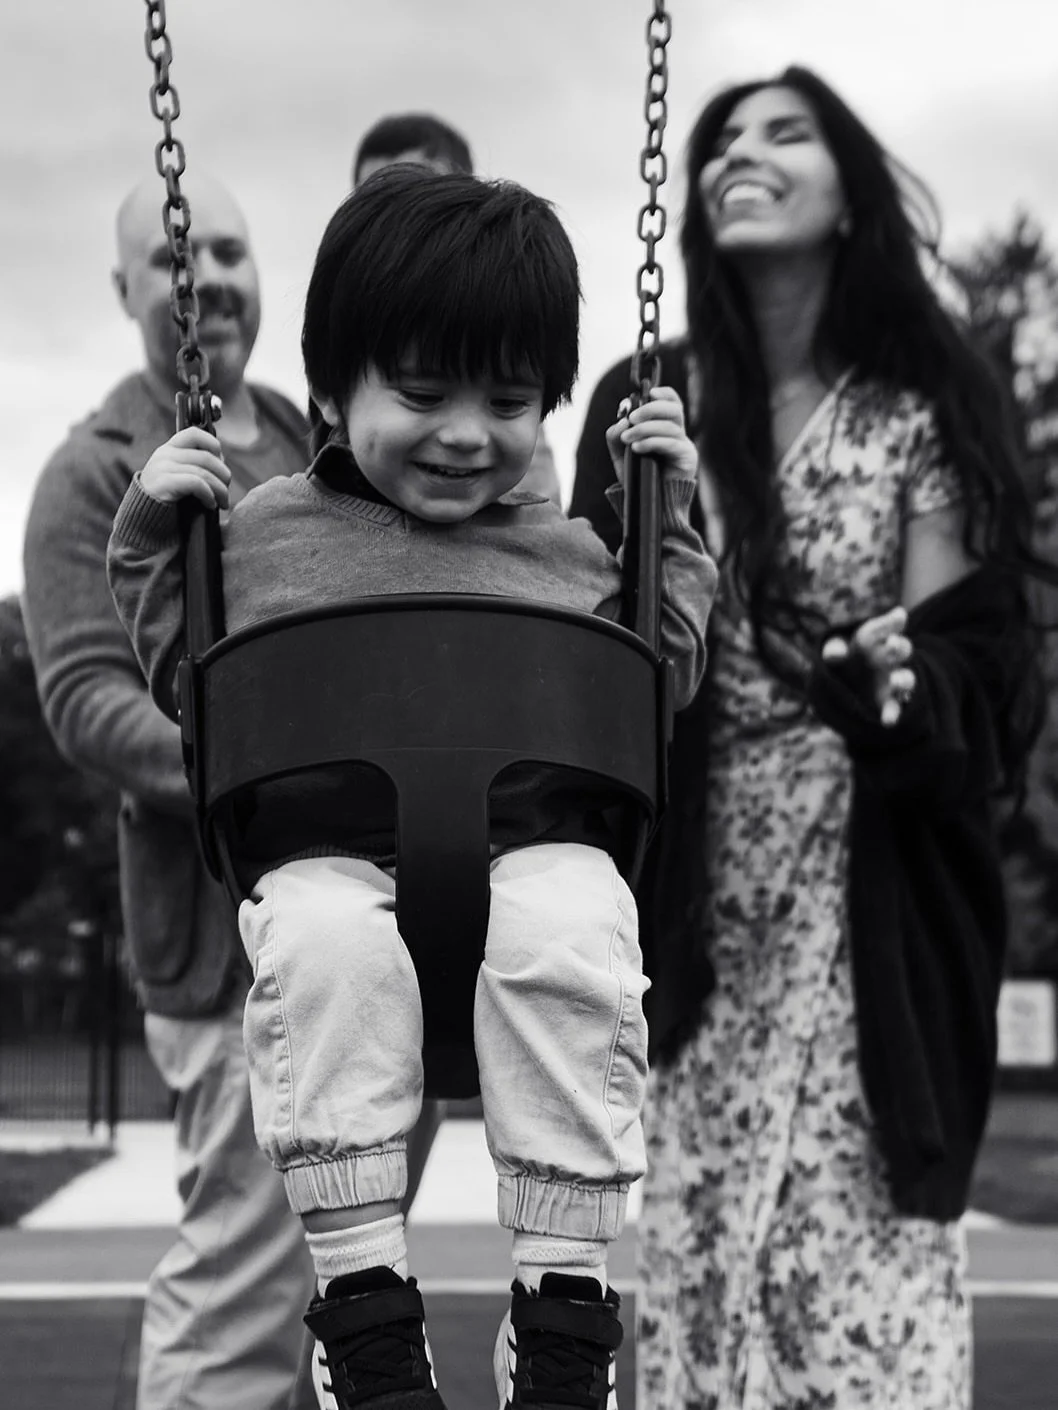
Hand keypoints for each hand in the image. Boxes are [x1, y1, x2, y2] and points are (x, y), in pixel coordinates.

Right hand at [139, 427, 230, 509]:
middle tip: (226, 490)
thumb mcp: (178, 474)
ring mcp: (163, 467)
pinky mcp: (165, 482)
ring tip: (223, 502)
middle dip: (223, 475)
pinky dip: (209, 494)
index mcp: (169, 448)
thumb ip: (193, 464)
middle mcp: (165, 454)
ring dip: (220, 489)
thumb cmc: (166, 498)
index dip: (213, 445)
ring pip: (204, 472)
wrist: (143, 518)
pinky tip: (210, 504)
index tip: (222, 462)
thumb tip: (222, 461)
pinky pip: (196, 483)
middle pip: (206, 457)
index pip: (194, 434)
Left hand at [605, 386, 697, 482]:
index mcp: (665, 427)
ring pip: (670, 426)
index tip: (648, 393)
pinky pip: (671, 443)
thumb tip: (621, 421)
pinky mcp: (687, 458)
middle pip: (673, 409)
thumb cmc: (638, 479)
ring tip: (628, 439)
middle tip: (632, 418)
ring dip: (646, 429)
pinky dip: (653, 442)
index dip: (662, 394)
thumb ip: (616, 437)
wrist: (650, 505)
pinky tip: (638, 448)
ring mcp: (684, 445)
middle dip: (651, 409)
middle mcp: (678, 434)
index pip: (671, 402)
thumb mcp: (620, 455)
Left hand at [821, 605, 914, 726]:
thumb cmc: (845, 659)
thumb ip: (833, 648)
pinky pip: (895, 707)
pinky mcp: (889, 701)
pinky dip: (893, 714)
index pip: (888, 626)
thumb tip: (836, 654)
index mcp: (877, 639)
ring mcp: (893, 679)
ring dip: (903, 679)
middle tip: (892, 644)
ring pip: (905, 678)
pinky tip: (888, 721)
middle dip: (899, 646)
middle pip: (902, 649)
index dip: (893, 621)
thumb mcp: (834, 650)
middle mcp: (890, 657)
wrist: (847, 684)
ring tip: (896, 681)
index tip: (898, 616)